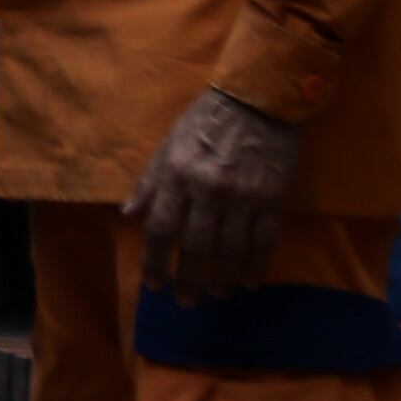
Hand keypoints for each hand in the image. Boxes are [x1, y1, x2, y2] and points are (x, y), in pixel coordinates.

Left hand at [123, 87, 304, 299]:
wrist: (258, 98)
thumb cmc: (207, 120)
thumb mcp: (169, 144)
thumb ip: (150, 182)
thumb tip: (128, 214)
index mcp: (178, 175)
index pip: (160, 228)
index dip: (154, 261)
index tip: (153, 284)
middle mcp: (208, 190)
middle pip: (195, 249)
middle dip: (188, 280)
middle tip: (185, 301)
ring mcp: (243, 198)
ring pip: (231, 252)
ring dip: (222, 279)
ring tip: (216, 293)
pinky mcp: (273, 200)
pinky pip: (264, 243)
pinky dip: (256, 267)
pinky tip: (249, 281)